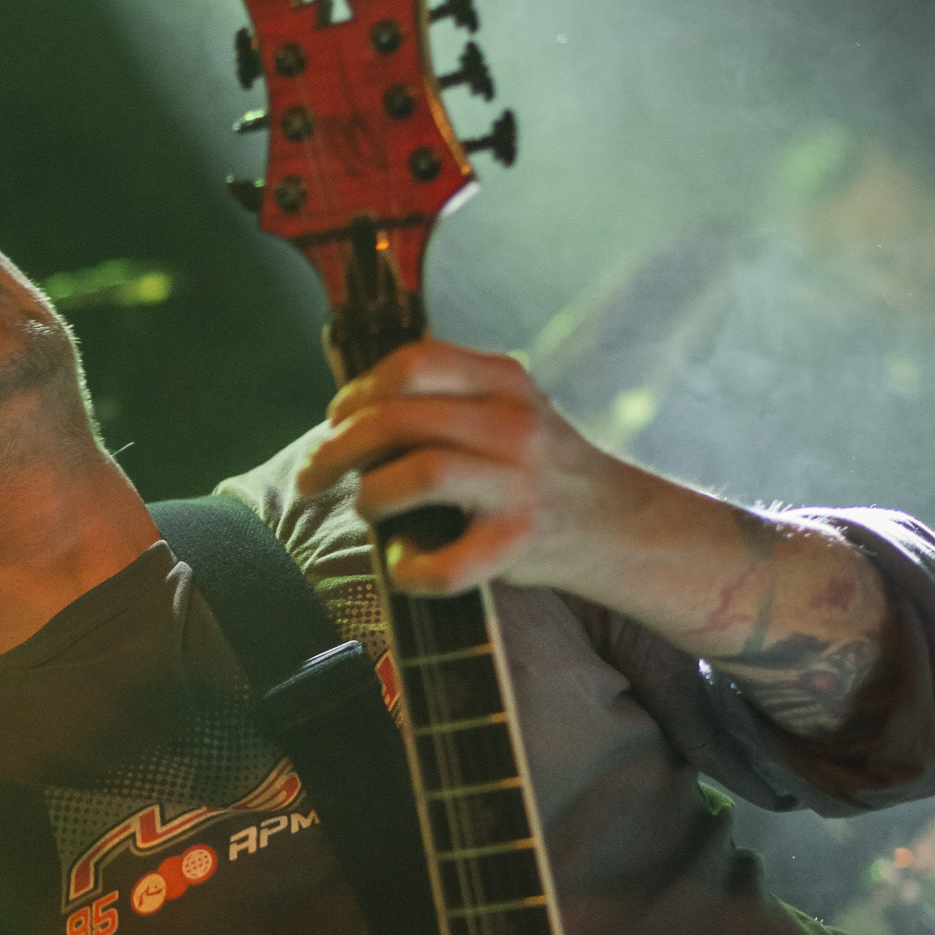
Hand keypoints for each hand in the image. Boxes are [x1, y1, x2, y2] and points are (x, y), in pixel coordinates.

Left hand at [295, 336, 639, 597]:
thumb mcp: (510, 410)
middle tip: (313, 476)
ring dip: (371, 495)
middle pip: (399, 418)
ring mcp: (518, 484)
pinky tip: (401, 568)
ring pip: (419, 472)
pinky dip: (409, 570)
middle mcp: (513, 425)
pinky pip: (446, 563)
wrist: (621, 526)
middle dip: (338, 448)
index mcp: (504, 382)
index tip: (335, 419)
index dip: (359, 392)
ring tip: (366, 508)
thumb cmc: (543, 471)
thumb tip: (354, 411)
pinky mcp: (519, 544)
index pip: (413, 363)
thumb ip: (449, 399)